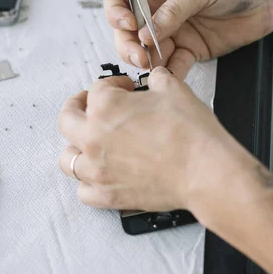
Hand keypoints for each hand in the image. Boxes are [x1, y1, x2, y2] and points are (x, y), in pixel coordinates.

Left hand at [58, 67, 235, 212]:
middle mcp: (93, 138)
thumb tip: (154, 78)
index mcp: (105, 107)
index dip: (114, 84)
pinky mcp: (108, 195)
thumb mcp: (174, 89)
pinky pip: (83, 191)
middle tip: (86, 105)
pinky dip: (87, 183)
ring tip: (87, 144)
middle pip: (68, 119)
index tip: (125, 88)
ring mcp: (97, 170)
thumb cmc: (191, 133)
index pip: (98, 89)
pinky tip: (98, 176)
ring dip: (76, 147)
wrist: (204, 171)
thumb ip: (156, 79)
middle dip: (77, 107)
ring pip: (68, 159)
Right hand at [104, 0, 272, 78]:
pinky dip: (170, 73)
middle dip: (129, 45)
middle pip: (129, 31)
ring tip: (154, 68)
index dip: (116, 12)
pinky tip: (171, 77)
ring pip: (146, 52)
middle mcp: (159, 9)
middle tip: (139, 57)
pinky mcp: (189, 49)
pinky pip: (173, 65)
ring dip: (147, 62)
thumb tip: (146, 33)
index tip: (127, 25)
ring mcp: (173, 31)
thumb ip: (173, 9)